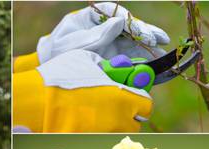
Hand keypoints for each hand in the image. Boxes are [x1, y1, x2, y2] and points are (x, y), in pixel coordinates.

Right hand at [13, 50, 152, 132]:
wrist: (36, 100)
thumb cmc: (61, 76)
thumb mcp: (87, 59)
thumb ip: (107, 66)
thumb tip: (113, 68)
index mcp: (123, 99)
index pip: (146, 106)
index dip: (138, 100)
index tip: (129, 95)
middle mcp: (116, 121)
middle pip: (134, 123)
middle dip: (126, 114)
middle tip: (111, 104)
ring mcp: (101, 135)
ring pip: (115, 132)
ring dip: (111, 124)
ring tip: (94, 113)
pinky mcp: (85, 142)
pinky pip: (97, 138)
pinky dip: (94, 131)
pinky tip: (80, 121)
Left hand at [37, 2, 169, 63]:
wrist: (51, 71)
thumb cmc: (57, 53)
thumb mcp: (72, 44)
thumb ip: (95, 35)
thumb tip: (120, 21)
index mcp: (90, 16)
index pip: (112, 12)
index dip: (128, 21)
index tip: (138, 31)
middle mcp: (103, 27)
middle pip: (127, 25)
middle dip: (143, 31)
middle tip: (158, 39)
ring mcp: (109, 41)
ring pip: (132, 39)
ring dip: (147, 43)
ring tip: (163, 47)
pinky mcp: (112, 56)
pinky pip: (129, 54)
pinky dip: (141, 58)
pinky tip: (154, 60)